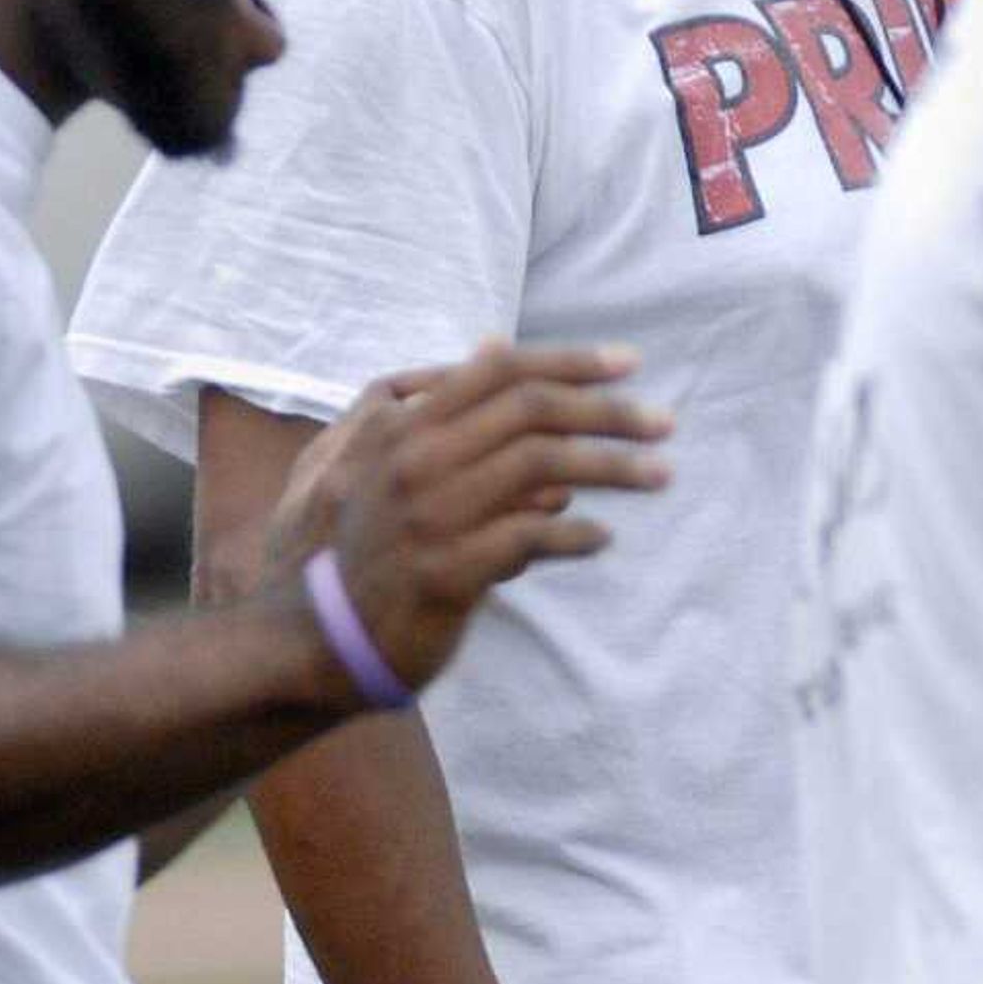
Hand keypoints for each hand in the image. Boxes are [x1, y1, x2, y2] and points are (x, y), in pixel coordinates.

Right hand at [290, 341, 672, 696]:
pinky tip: (602, 539)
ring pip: (542, 469)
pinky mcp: (447, 571)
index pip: (501, 370)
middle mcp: (416, 458)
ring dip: (613, 468)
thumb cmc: (368, 543)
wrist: (317, 638)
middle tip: (665, 423)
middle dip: (608, 411)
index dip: (569, 360)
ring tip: (660, 476)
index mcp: (405, 423)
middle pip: (532, 411)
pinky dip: (575, 535)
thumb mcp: (389, 461)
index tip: (630, 363)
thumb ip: (442, 407)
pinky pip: (529, 538)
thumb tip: (496, 345)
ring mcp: (430, 514)